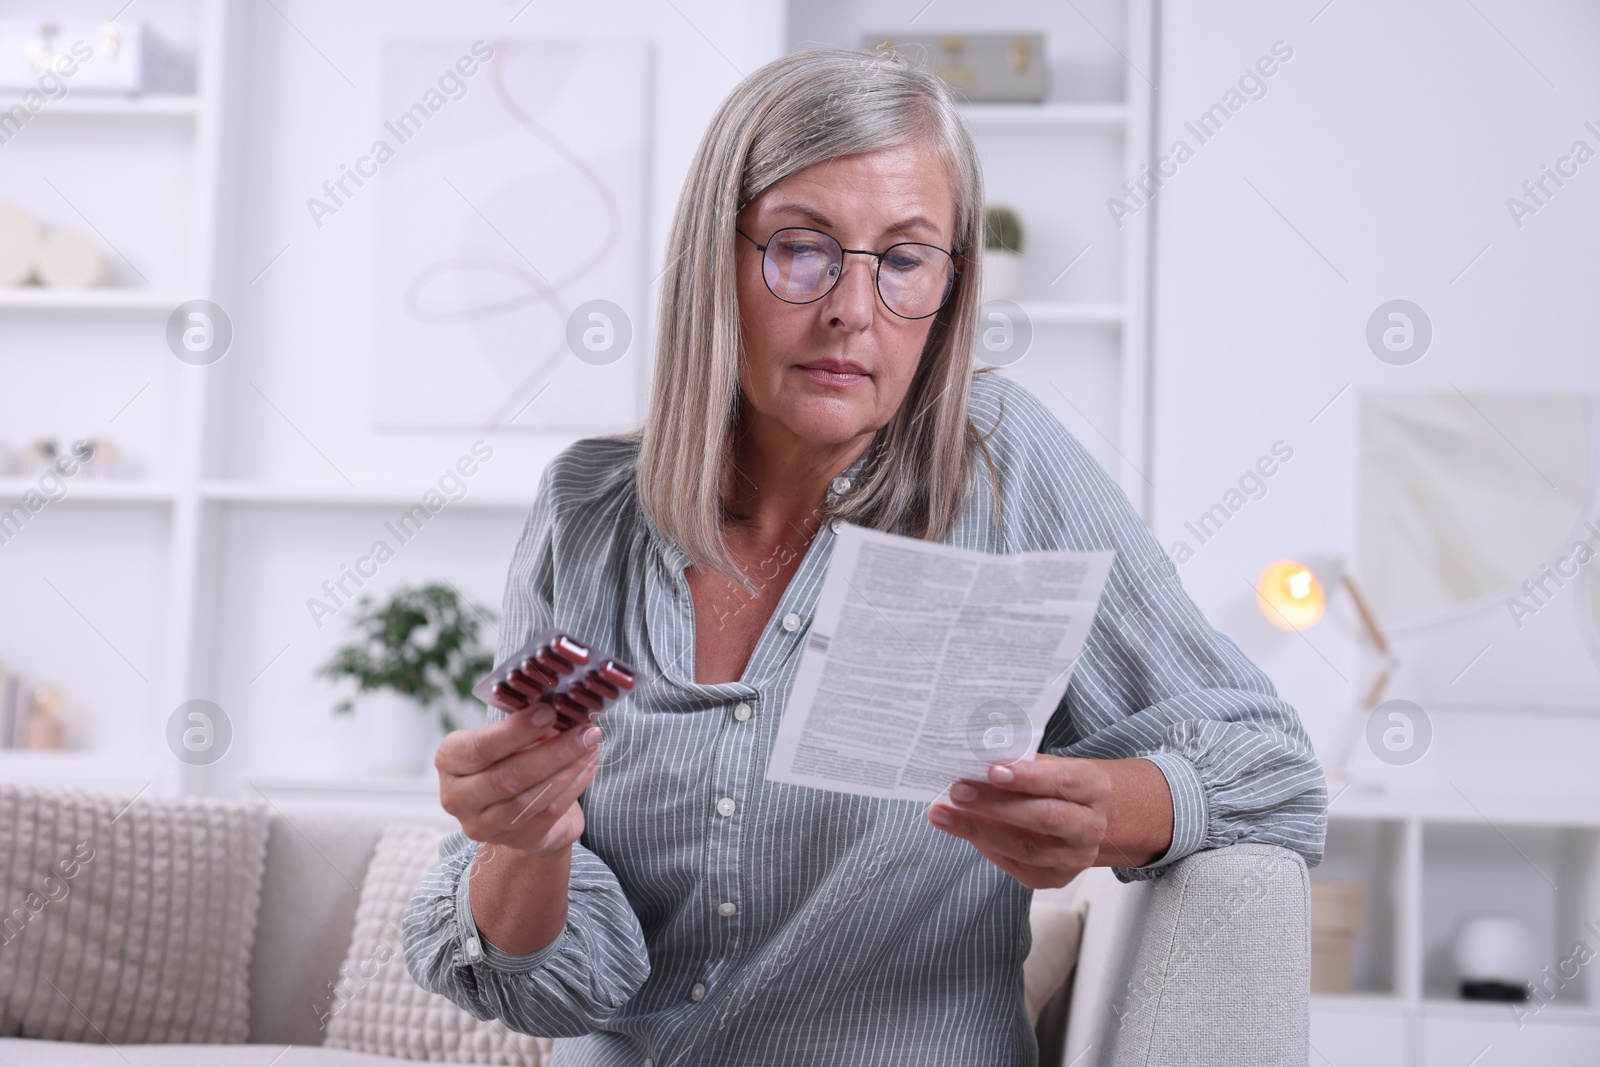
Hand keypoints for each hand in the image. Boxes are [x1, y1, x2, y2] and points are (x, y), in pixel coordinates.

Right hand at [435, 701, 603, 857]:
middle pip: (508, 777)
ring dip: (568, 769)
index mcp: (449, 760)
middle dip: (553, 752)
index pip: (479, 748)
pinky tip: (589, 765)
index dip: (516, 731)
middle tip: (585, 731)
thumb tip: (559, 708)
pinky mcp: (516, 841)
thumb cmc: (510, 756)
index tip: (548, 712)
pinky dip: (574, 787)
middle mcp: (457, 798)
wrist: (518, 804)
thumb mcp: (506, 736)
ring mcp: (484, 825)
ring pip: (530, 799)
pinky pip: (549, 814)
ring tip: (591, 744)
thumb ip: (523, 723)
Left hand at [926, 754, 1112, 889]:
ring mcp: (1074, 858)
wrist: (1086, 820)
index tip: (992, 770)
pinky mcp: (1055, 878)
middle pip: (1045, 819)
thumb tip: (974, 763)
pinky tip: (965, 830)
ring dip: (979, 830)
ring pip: (1025, 849)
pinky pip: (1016, 865)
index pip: (1063, 782)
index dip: (1027, 777)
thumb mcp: (1051, 766)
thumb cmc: (1060, 786)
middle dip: (996, 805)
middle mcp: (1089, 827)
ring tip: (944, 814)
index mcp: (1094, 789)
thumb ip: (1021, 766)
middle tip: (958, 792)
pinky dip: (986, 846)